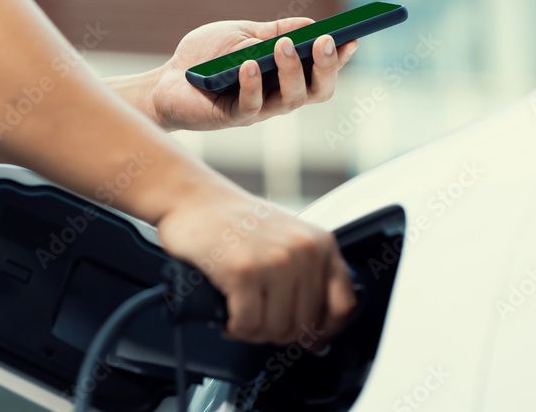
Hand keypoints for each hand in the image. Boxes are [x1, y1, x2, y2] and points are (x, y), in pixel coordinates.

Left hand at [150, 18, 357, 130]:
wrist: (167, 79)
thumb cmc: (205, 58)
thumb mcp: (241, 35)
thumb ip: (272, 31)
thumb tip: (310, 23)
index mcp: (285, 75)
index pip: (321, 70)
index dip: (340, 58)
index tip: (352, 38)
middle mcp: (279, 96)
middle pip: (318, 91)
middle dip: (327, 67)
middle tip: (327, 41)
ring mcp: (259, 109)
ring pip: (291, 100)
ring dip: (292, 71)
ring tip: (285, 46)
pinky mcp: (233, 118)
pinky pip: (252, 106)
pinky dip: (253, 85)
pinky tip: (249, 65)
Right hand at [157, 185, 356, 344]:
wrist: (192, 198)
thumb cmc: (233, 220)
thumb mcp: (285, 238)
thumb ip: (306, 279)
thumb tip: (316, 338)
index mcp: (320, 242)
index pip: (343, 304)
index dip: (324, 330)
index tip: (309, 337)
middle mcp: (303, 250)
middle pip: (303, 324)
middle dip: (276, 331)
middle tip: (256, 318)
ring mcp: (274, 261)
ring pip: (275, 329)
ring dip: (252, 331)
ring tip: (239, 313)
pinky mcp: (243, 272)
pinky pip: (247, 324)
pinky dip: (234, 327)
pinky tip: (227, 312)